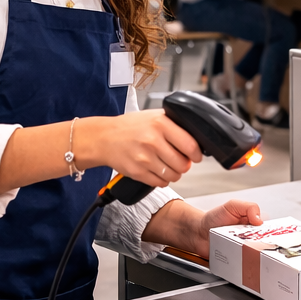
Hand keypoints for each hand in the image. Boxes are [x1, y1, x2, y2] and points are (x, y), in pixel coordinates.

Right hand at [81, 110, 202, 188]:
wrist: (104, 138)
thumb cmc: (130, 127)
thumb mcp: (154, 116)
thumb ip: (174, 125)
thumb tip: (195, 140)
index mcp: (160, 124)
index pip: (190, 145)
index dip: (196, 154)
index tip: (196, 156)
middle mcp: (153, 141)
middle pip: (183, 164)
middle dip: (185, 165)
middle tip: (180, 161)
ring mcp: (144, 158)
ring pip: (173, 176)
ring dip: (174, 173)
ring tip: (167, 165)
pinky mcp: (137, 172)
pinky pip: (160, 183)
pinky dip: (162, 180)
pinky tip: (156, 170)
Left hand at [142, 198, 261, 257]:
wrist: (197, 233)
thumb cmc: (214, 219)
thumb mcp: (232, 206)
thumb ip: (248, 207)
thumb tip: (259, 219)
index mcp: (253, 224)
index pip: (270, 229)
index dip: (272, 232)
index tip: (269, 233)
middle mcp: (251, 238)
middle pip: (265, 244)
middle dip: (262, 243)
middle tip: (253, 240)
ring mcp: (244, 250)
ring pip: (256, 255)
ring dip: (252, 253)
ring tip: (243, 248)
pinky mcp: (237, 261)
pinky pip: (245, 264)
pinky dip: (244, 263)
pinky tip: (241, 259)